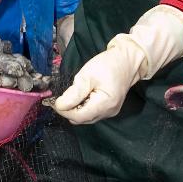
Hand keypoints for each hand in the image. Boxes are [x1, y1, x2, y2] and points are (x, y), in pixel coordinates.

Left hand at [54, 5, 182, 125]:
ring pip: (85, 118)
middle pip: (81, 119)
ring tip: (74, 94)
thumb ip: (73, 93)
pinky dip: (83, 108)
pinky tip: (83, 96)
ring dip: (76, 109)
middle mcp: (108, 112)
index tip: (55, 100)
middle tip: (63, 96)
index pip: (78, 116)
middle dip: (69, 110)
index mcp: (104, 104)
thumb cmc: (107, 65)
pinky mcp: (109, 110)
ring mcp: (110, 112)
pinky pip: (91, 114)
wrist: (127, 61)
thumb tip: (59, 106)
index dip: (64, 110)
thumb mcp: (87, 75)